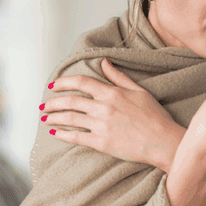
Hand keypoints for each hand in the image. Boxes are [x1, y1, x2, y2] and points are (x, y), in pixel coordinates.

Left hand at [42, 59, 184, 171]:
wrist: (162, 141)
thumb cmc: (154, 116)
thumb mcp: (138, 91)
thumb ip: (118, 77)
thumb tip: (104, 63)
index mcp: (112, 93)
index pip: (81, 83)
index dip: (64, 83)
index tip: (53, 85)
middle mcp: (103, 108)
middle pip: (71, 101)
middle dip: (53, 102)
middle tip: (44, 106)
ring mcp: (101, 126)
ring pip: (70, 118)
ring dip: (54, 117)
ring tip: (45, 118)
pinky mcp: (102, 143)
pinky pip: (76, 137)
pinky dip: (63, 134)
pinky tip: (55, 133)